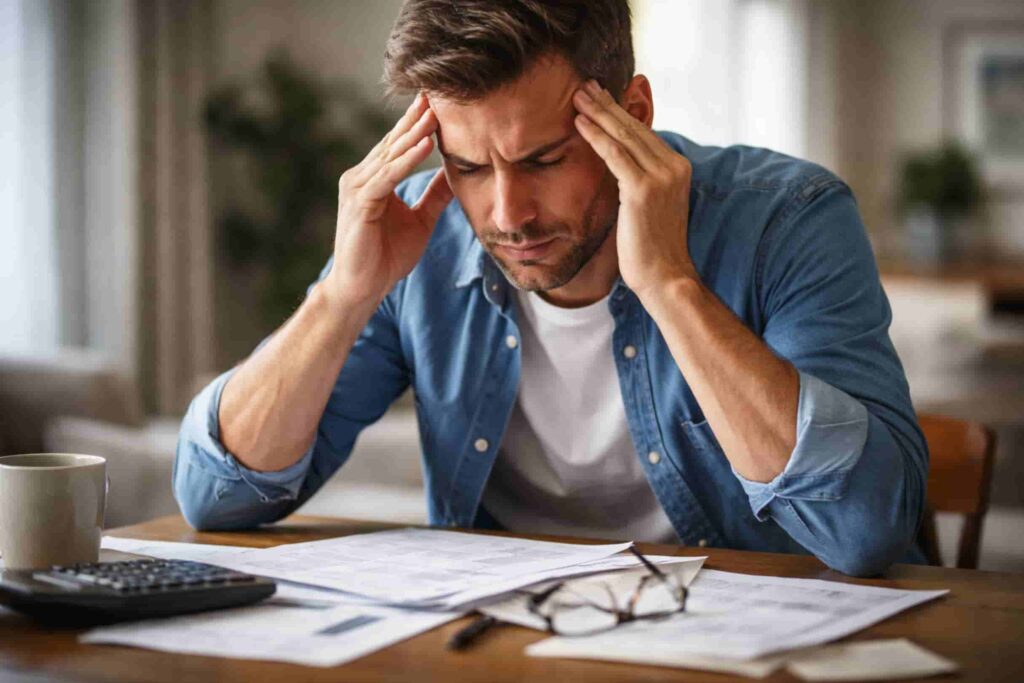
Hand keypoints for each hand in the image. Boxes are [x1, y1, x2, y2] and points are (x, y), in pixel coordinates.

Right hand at [325, 93, 453, 310]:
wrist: (361, 289)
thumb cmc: (386, 258)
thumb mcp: (420, 221)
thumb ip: (434, 197)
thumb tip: (455, 175)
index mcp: (374, 179)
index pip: (398, 144)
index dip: (418, 123)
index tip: (439, 102)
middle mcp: (360, 177)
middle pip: (393, 142)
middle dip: (416, 118)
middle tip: (437, 91)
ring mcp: (357, 188)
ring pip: (391, 155)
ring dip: (414, 133)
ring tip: (436, 113)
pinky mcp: (360, 203)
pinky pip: (388, 176)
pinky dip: (407, 160)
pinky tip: (426, 145)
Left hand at [572, 80, 697, 300]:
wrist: (664, 278)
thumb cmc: (651, 249)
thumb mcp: (647, 207)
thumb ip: (637, 182)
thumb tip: (617, 166)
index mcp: (677, 168)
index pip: (643, 133)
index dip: (620, 113)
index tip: (600, 97)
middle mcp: (674, 167)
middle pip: (634, 127)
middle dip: (607, 105)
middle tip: (585, 86)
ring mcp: (661, 176)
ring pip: (624, 135)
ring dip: (598, 113)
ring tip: (577, 96)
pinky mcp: (643, 189)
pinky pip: (614, 155)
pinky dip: (595, 136)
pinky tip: (579, 123)